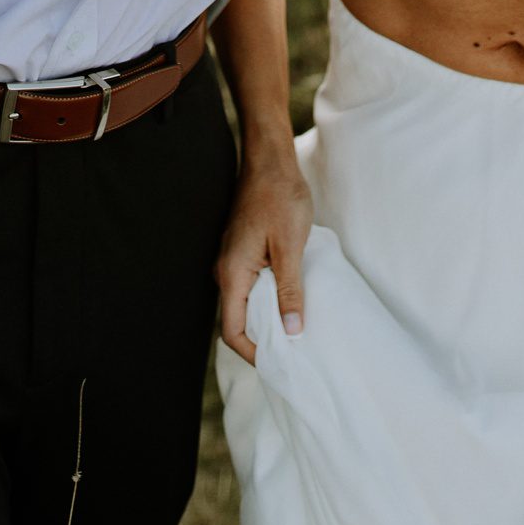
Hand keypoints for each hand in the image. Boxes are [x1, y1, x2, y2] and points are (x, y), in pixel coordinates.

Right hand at [216, 144, 312, 367]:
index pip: (232, 331)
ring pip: (245, 305)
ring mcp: (233, 261)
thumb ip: (289, 289)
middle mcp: (226, 271)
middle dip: (262, 341)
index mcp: (232, 273)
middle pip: (237, 321)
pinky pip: (251, 287)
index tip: (280, 363)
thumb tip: (291, 331)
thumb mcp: (291, 246)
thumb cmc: (280, 198)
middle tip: (294, 353)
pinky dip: (268, 301)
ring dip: (266, 320)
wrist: (270, 161)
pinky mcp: (243, 252)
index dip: (253, 353)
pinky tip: (291, 301)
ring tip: (297, 331)